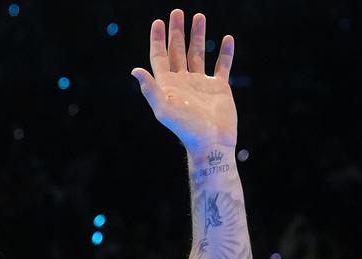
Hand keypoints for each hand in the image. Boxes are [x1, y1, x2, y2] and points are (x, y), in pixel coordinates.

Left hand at [130, 9, 237, 150]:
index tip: (158, 22)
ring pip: (198, 54)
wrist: (211, 143)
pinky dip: (225, 52)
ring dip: (198, 36)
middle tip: (177, 12)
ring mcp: (201, 83)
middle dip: (177, 31)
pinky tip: (226, 39)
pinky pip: (222, 66)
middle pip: (177, 51)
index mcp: (167, 85)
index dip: (157, 39)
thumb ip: (150, 88)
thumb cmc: (186, 128)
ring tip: (199, 16)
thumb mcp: (164, 107)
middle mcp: (182, 81)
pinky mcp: (219, 88)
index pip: (159, 57)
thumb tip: (134, 70)